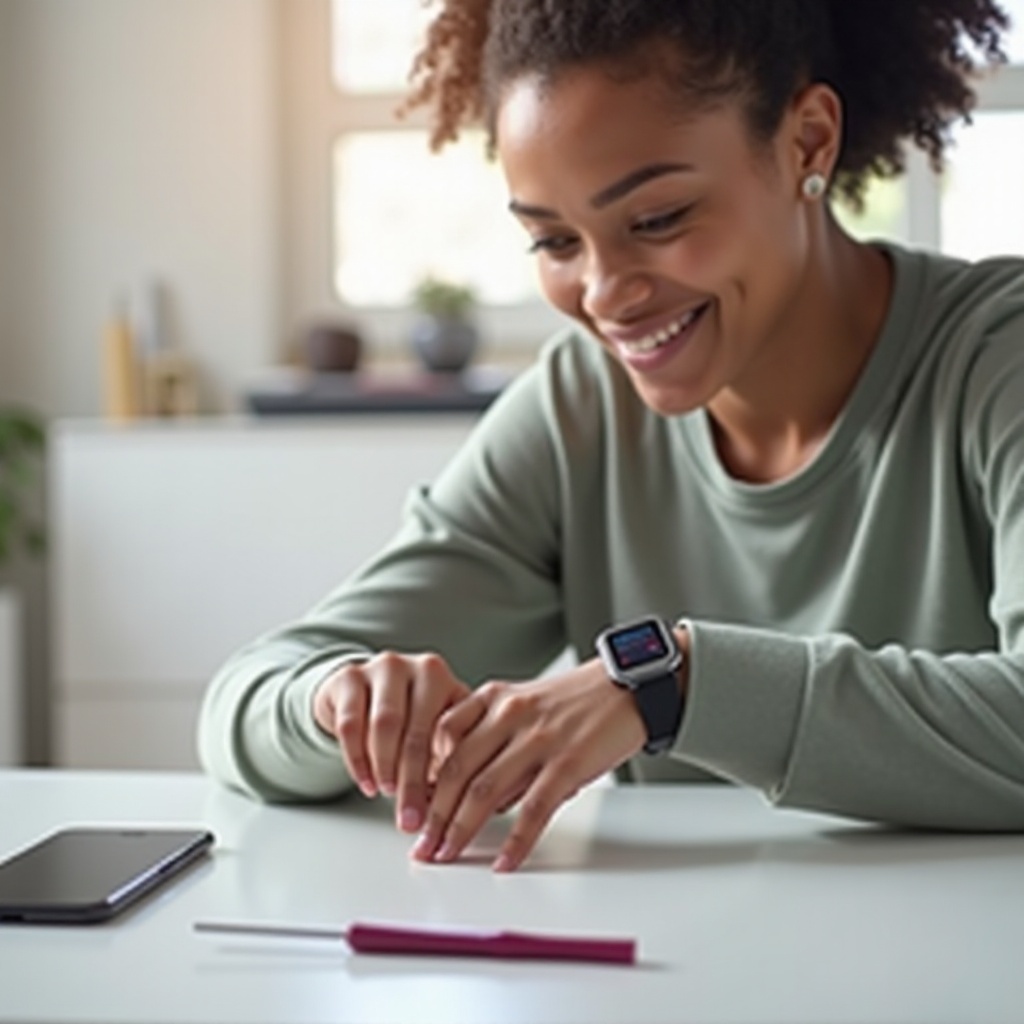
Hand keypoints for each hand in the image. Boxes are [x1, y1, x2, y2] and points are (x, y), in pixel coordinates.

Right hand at [313, 652, 470, 834]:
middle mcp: (422, 668)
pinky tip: (366, 782)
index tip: (444, 811)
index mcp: (453, 683)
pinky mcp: (349, 676)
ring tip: (387, 794)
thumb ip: (450, 760)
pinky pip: (351, 723)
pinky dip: (358, 759)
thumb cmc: (413, 717)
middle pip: (418, 731)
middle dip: (413, 782)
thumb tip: (463, 809)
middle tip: (411, 819)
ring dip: (386, 767)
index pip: (451, 732)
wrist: (364, 690)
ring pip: (385, 724)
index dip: (448, 776)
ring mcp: (385, 667)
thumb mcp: (439, 730)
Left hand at [411, 658, 646, 871]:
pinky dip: (515, 841)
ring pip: (485, 791)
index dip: (421, 778)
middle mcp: (510, 715)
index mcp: (493, 698)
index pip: (441, 738)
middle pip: (456, 770)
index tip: (412, 808)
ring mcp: (539, 740)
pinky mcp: (568, 764)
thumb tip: (475, 798)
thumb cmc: (574, 702)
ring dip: (461, 830)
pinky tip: (503, 861)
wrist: (627, 687)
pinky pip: (533, 810)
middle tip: (421, 844)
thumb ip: (494, 741)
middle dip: (433, 814)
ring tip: (447, 854)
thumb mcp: (523, 704)